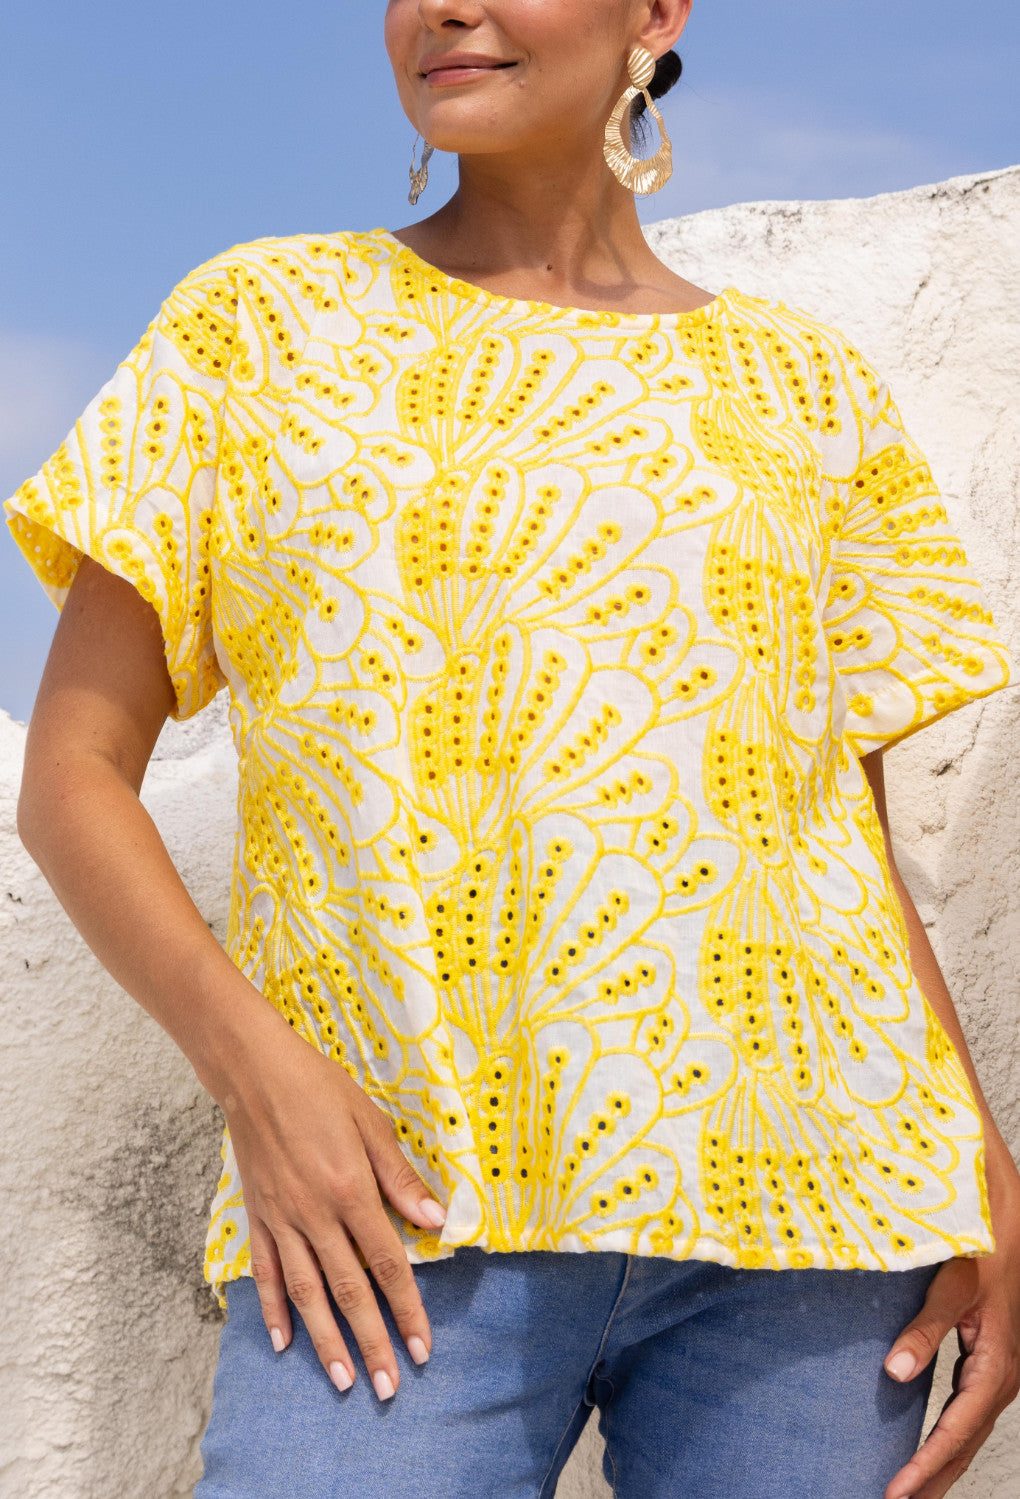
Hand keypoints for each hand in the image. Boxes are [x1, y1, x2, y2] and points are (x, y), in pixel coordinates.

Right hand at [216, 1013, 448, 1402]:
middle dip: (372, 1342)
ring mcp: (282, 1219)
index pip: (387, 1264)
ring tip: (343, 1380)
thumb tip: (436, 1219)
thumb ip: (400, 1177)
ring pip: (306, 1293)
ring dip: (326, 1341)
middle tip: (388, 1387)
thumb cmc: (320, 1090)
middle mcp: (315, 1215)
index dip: (407, 1309)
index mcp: (351, 1191)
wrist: (255, 1073)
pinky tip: (284, 1342)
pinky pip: (266, 1273)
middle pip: (349, 1291)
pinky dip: (274, 1310)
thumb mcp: (371, 1123)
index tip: (422, 1347)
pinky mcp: (257, 1216)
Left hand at [882, 1188, 1019, 1498]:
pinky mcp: (987, 1370)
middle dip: (932, 1482)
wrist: (1005, 1232)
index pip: (956, 1429)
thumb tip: (894, 1372)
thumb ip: (924, 1328)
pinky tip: (924, 1456)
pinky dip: (946, 1443)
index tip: (896, 1491)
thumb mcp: (952, 1286)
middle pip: (964, 1445)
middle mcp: (1002, 1379)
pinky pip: (967, 1418)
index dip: (925, 1465)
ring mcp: (998, 1377)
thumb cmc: (980, 1252)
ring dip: (939, 1469)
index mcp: (995, 1365)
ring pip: (968, 1436)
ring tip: (906, 1496)